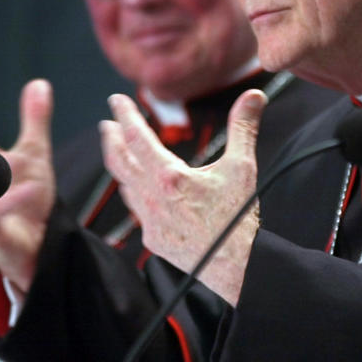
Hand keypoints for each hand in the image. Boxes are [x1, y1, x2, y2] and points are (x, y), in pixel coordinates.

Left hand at [100, 89, 266, 304]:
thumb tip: (253, 96)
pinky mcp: (154, 239)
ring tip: (120, 152)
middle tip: (107, 123)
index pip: (138, 137)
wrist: (237, 265)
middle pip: (120, 161)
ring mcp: (151, 221)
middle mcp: (153, 198)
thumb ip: (243, 127)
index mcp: (170, 177)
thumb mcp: (242, 167)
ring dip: (120, 165)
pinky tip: (137, 189)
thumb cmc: (239, 219)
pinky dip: (132, 191)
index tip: (117, 101)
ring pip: (125, 186)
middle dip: (112, 139)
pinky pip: (136, 209)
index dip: (125, 116)